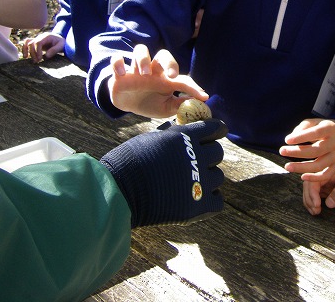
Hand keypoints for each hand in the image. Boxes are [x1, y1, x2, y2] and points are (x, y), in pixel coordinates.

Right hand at [22, 33, 64, 62]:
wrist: (61, 41)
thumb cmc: (62, 43)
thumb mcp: (61, 45)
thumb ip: (54, 50)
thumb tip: (46, 56)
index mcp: (47, 36)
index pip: (38, 42)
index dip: (37, 51)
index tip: (40, 58)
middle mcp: (40, 37)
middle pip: (32, 43)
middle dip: (33, 53)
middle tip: (37, 61)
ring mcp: (37, 39)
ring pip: (27, 43)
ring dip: (26, 50)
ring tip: (27, 58)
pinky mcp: (36, 43)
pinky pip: (27, 44)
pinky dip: (25, 49)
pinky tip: (25, 56)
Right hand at [100, 118, 227, 226]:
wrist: (117, 191)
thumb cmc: (128, 162)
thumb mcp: (150, 139)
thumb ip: (171, 135)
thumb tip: (181, 128)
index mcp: (185, 137)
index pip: (214, 129)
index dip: (216, 130)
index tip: (217, 132)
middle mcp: (196, 157)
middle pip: (217, 153)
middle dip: (209, 155)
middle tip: (198, 161)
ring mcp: (199, 182)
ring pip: (217, 177)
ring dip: (207, 177)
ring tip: (192, 182)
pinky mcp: (197, 206)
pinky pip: (217, 200)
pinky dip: (209, 199)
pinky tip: (197, 197)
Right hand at [108, 45, 207, 117]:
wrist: (128, 105)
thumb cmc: (151, 103)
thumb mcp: (166, 108)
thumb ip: (179, 104)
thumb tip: (198, 104)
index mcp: (166, 78)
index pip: (182, 79)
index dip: (193, 87)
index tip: (203, 96)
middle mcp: (153, 70)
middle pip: (163, 54)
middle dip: (169, 62)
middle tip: (171, 75)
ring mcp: (136, 70)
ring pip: (140, 50)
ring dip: (143, 59)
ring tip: (144, 73)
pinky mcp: (119, 73)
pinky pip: (117, 60)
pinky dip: (118, 63)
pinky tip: (122, 74)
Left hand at [281, 118, 334, 183]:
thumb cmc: (319, 128)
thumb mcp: (312, 122)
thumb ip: (302, 128)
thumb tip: (291, 138)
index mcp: (330, 128)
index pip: (316, 133)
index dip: (301, 137)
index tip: (287, 140)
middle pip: (316, 150)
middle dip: (297, 152)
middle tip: (282, 151)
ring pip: (320, 165)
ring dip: (302, 167)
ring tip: (287, 166)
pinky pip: (326, 174)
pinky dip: (314, 178)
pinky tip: (302, 177)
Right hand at [303, 163, 334, 214]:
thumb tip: (327, 203)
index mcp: (332, 170)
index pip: (314, 178)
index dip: (312, 192)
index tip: (317, 204)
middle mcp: (328, 175)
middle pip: (309, 184)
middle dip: (309, 197)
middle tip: (315, 210)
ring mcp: (329, 183)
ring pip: (312, 191)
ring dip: (309, 201)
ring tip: (315, 212)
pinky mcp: (332, 191)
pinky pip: (318, 196)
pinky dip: (314, 203)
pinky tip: (317, 210)